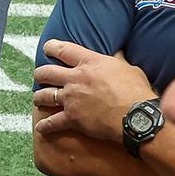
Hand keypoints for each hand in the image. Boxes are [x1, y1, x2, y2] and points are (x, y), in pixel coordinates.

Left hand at [33, 41, 156, 140]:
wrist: (136, 117)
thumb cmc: (136, 92)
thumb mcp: (129, 69)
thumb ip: (118, 61)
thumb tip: (118, 53)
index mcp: (90, 63)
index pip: (64, 50)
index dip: (52, 47)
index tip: (47, 47)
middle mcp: (76, 79)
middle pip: (47, 72)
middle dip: (40, 74)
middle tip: (38, 75)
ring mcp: (71, 98)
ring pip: (44, 95)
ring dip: (38, 97)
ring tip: (37, 99)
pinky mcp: (71, 118)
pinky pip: (51, 122)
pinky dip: (44, 126)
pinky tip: (40, 128)